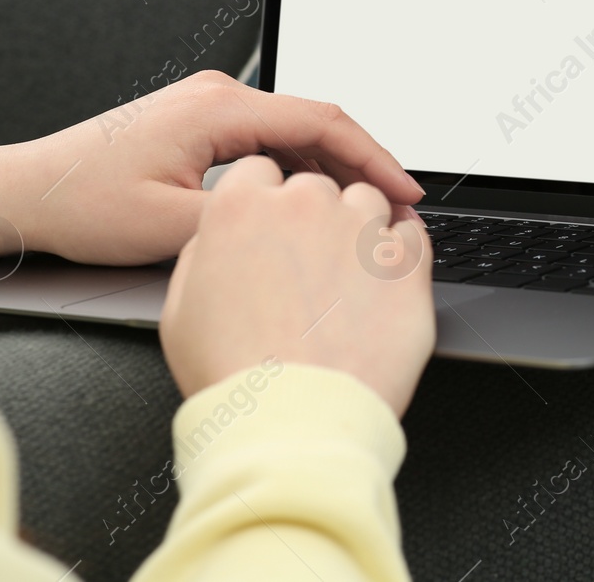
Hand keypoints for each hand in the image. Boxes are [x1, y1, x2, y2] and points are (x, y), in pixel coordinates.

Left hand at [0, 70, 424, 272]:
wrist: (27, 192)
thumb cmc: (82, 203)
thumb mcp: (172, 226)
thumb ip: (247, 220)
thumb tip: (303, 224)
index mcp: (217, 108)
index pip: (322, 122)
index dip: (374, 158)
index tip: (404, 190)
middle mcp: (217, 96)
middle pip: (316, 121)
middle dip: (362, 164)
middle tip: (396, 208)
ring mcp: (208, 106)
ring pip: (294, 131)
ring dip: (331, 168)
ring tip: (361, 211)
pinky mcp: (199, 124)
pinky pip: (267, 139)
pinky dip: (299, 168)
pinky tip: (312, 202)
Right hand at [159, 155, 433, 415]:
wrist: (292, 422)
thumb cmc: (235, 376)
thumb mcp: (180, 308)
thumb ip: (204, 252)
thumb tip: (223, 238)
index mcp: (242, 207)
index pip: (261, 172)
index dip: (266, 202)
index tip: (273, 227)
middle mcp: (304, 206)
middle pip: (316, 186)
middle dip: (312, 217)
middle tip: (307, 268)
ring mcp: (360, 231)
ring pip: (368, 200)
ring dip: (359, 228)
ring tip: (347, 278)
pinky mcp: (405, 263)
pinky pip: (412, 233)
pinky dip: (400, 251)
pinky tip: (384, 280)